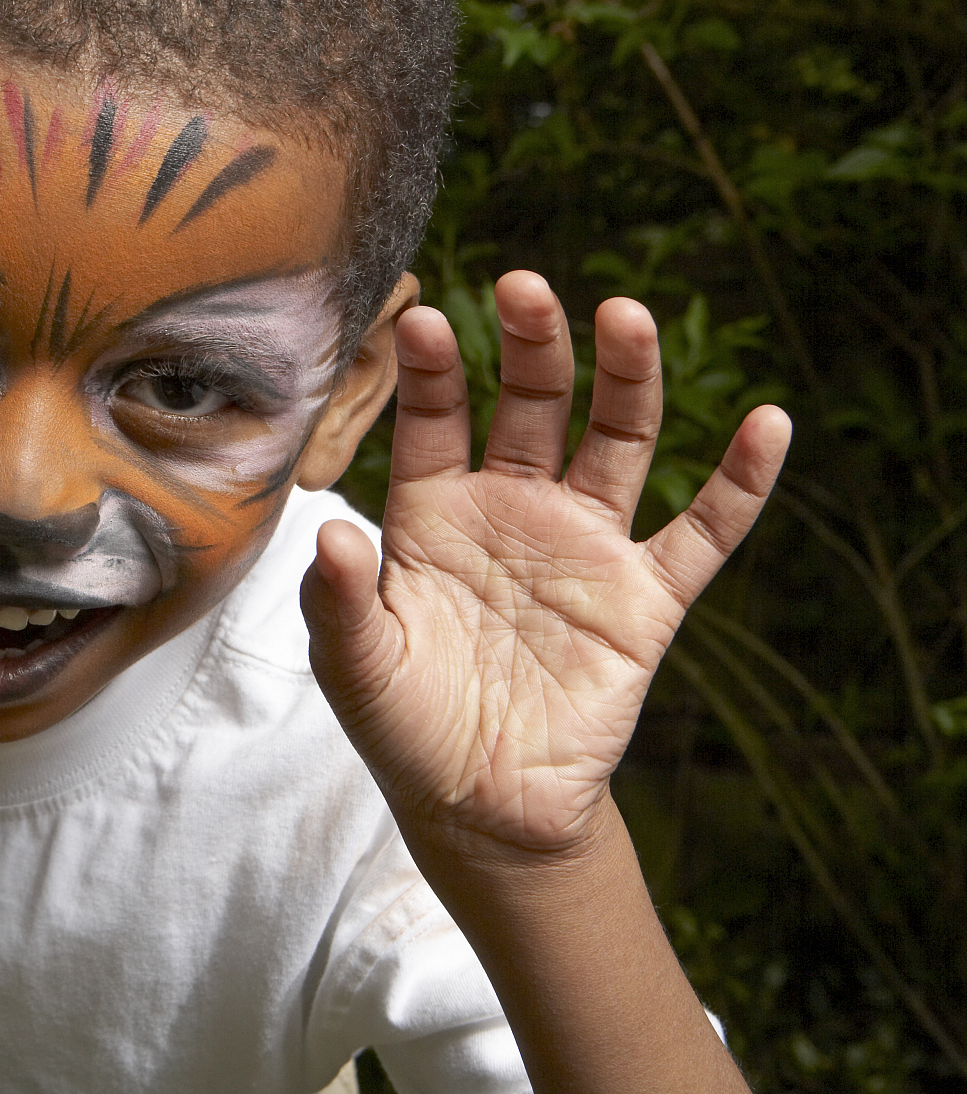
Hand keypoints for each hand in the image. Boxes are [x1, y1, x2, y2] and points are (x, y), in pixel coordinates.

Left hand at [303, 271, 790, 856]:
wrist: (480, 806)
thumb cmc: (404, 723)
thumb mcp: (355, 664)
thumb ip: (337, 600)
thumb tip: (326, 534)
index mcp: (434, 511)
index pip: (434, 420)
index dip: (430, 373)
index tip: (420, 322)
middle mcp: (513, 508)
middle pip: (531, 404)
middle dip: (532, 345)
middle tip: (526, 286)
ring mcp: (584, 547)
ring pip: (616, 442)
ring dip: (626, 379)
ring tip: (627, 317)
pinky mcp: (645, 599)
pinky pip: (703, 531)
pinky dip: (740, 481)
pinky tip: (767, 425)